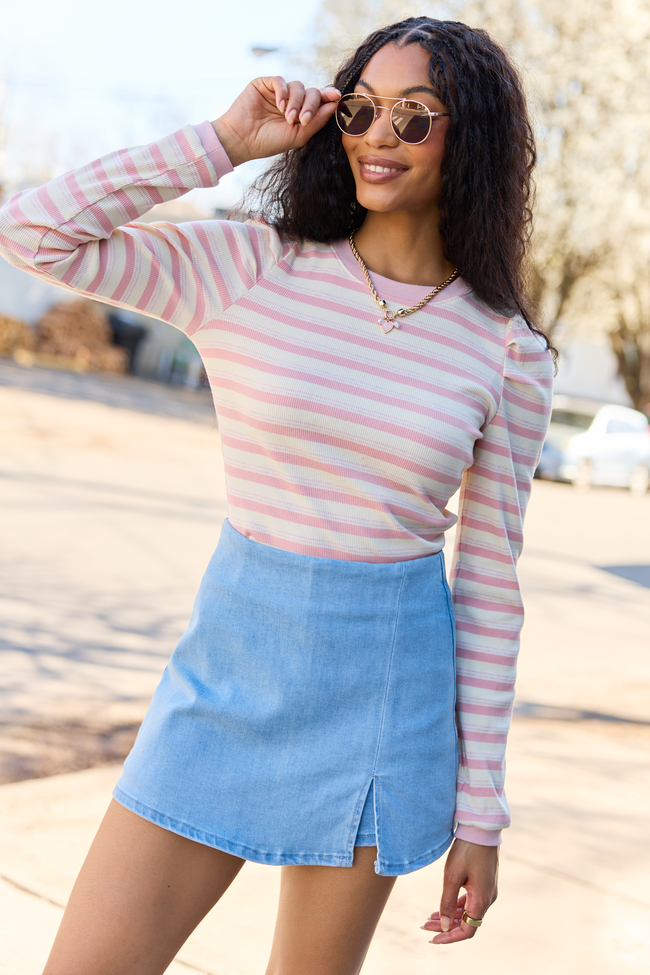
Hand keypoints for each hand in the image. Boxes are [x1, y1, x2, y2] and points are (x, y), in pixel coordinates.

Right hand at [212, 77, 340, 167]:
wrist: (242, 140)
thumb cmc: (269, 142)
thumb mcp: (298, 135)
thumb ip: (317, 121)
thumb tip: (335, 104)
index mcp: (300, 113)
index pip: (318, 100)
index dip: (328, 96)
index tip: (336, 96)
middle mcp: (291, 101)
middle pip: (311, 92)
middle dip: (311, 105)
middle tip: (303, 120)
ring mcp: (278, 92)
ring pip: (297, 86)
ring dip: (296, 102)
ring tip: (288, 118)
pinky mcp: (264, 84)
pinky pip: (280, 81)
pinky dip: (283, 92)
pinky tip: (280, 106)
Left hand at [421, 840, 498, 944]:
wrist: (481, 828)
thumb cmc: (466, 850)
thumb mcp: (452, 876)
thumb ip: (447, 903)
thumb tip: (445, 926)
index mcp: (482, 900)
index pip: (467, 930)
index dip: (449, 937)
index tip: (432, 938)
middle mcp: (488, 899)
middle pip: (466, 922)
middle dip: (446, 926)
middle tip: (425, 926)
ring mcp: (488, 891)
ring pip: (468, 912)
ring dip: (450, 916)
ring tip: (430, 917)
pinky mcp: (485, 883)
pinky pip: (471, 901)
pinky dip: (457, 906)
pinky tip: (444, 905)